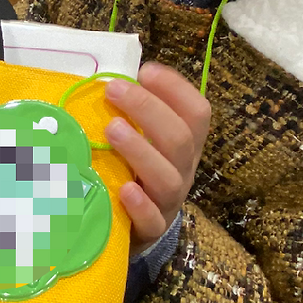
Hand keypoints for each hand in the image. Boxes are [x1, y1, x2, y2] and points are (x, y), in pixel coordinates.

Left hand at [104, 63, 211, 254]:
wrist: (130, 232)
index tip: (145, 70)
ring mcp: (168, 203)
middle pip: (180, 139)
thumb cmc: (132, 175)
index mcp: (185, 146)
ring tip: (112, 130)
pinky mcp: (151, 231)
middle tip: (114, 90)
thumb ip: (132, 117)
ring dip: (141, 150)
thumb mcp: (139, 144)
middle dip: (148, 110)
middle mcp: (183, 172)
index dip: (175, 89)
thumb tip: (106, 77)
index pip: (197, 112)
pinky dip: (140, 205)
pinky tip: (124, 189)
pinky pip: (153, 220)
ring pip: (168, 178)